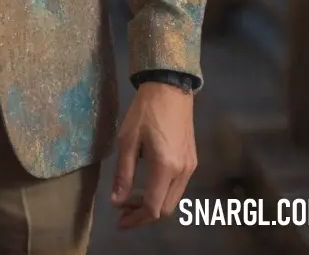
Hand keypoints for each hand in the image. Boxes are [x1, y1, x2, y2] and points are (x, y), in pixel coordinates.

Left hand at [110, 81, 197, 228]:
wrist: (170, 88)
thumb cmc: (145, 110)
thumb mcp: (127, 139)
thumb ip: (124, 172)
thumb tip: (116, 201)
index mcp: (166, 167)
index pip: (153, 207)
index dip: (136, 219)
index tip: (119, 221)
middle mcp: (183, 171)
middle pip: (166, 209)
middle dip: (143, 214)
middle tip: (122, 210)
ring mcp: (191, 167)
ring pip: (173, 199)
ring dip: (153, 204)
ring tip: (130, 198)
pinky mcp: (192, 160)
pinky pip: (178, 187)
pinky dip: (162, 193)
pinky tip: (147, 185)